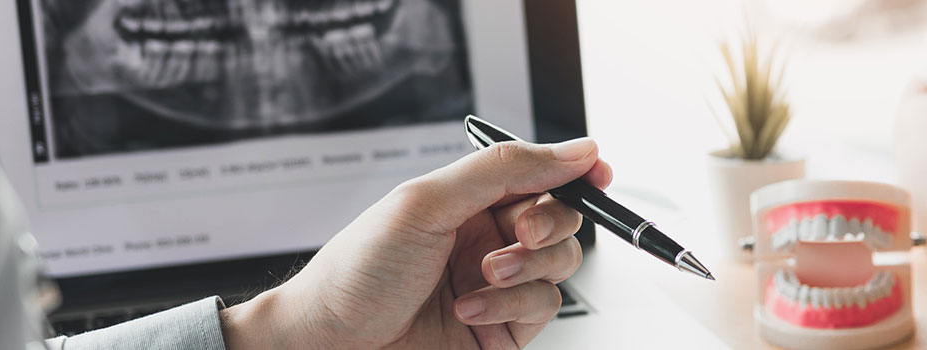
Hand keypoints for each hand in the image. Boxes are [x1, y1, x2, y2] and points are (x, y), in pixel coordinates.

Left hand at [220, 139, 612, 348]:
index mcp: (469, 199)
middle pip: (561, 218)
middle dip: (550, 223)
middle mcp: (487, 237)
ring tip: (484, 275)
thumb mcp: (427, 201)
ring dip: (527, 268)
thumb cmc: (357, 272)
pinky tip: (471, 308)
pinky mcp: (504, 328)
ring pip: (561, 264)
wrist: (330, 342)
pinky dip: (512, 306)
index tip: (596, 173)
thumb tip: (572, 150)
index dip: (573, 171)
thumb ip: (504, 169)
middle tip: (519, 232)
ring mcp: (498, 284)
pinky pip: (544, 307)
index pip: (538, 174)